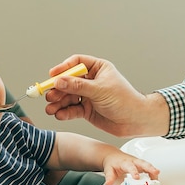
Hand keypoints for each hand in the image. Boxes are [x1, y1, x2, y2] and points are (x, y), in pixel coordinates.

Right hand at [44, 54, 169, 136]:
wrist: (135, 121)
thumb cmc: (125, 101)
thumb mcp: (100, 90)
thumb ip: (78, 86)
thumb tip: (59, 81)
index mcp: (98, 69)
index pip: (77, 63)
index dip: (64, 68)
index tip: (52, 74)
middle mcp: (92, 81)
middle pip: (69, 82)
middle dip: (58, 89)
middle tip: (49, 95)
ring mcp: (89, 96)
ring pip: (68, 97)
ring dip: (58, 103)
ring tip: (50, 108)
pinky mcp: (87, 110)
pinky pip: (72, 109)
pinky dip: (65, 112)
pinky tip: (59, 115)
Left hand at [102, 152, 159, 184]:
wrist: (113, 156)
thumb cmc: (112, 162)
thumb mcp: (108, 169)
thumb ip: (109, 177)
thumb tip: (108, 183)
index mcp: (125, 162)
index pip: (130, 166)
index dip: (134, 172)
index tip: (137, 177)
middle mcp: (133, 162)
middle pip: (143, 163)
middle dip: (150, 168)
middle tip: (156, 172)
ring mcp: (138, 163)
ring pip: (148, 166)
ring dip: (154, 172)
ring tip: (158, 181)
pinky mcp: (141, 165)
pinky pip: (149, 169)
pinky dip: (153, 174)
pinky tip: (155, 181)